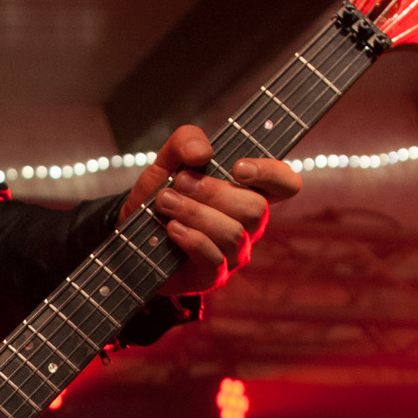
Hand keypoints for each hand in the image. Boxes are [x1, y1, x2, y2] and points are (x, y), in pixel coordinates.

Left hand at [120, 125, 301, 307]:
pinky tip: (171, 229)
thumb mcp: (168, 159)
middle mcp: (248, 224)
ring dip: (195, 213)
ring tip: (166, 203)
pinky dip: (191, 239)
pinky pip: (214, 259)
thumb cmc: (161, 194)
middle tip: (179, 182)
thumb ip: (185, 141)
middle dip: (214, 192)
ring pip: (233, 233)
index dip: (272, 174)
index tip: (237, 167)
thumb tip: (203, 151)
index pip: (285, 184)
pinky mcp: (213, 276)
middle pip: (256, 208)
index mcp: (248, 192)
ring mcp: (234, 253)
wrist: (132, 233)